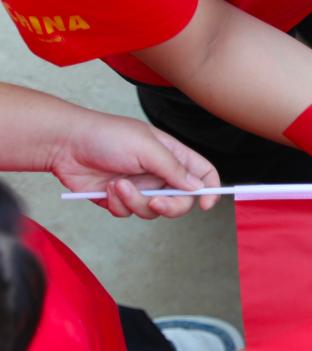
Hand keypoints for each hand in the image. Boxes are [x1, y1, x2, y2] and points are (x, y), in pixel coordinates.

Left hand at [50, 116, 219, 218]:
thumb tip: (197, 187)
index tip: (205, 204)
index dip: (209, 190)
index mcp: (172, 155)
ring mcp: (140, 187)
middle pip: (181, 201)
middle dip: (169, 206)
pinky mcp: (120, 199)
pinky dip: (118, 204)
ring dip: (135, 201)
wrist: (64, 144)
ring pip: (153, 211)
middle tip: (155, 203)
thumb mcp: (147, 147)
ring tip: (117, 185)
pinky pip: (129, 213)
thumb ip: (175, 169)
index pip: (203, 174)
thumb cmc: (106, 136)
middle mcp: (159, 173)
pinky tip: (106, 188)